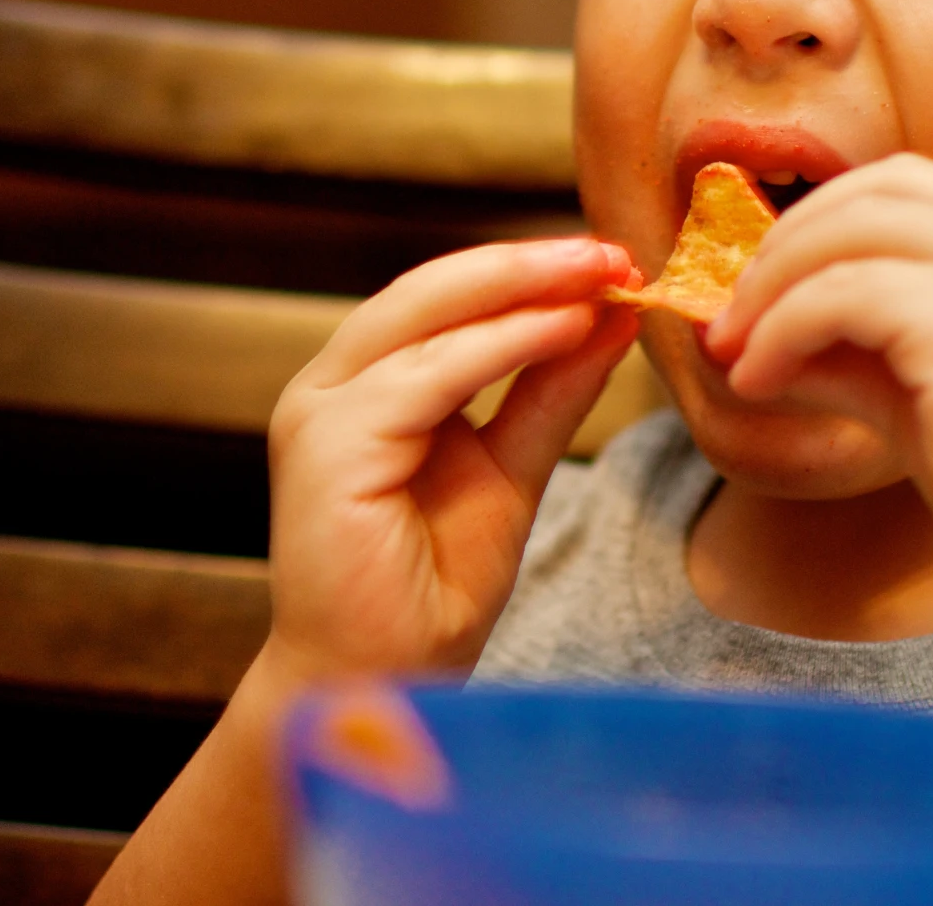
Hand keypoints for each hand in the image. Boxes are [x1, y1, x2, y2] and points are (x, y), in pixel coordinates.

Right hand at [259, 238, 638, 684]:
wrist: (387, 681)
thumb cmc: (433, 585)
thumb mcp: (511, 468)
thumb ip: (548, 392)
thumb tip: (609, 314)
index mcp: (365, 386)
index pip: (445, 300)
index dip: (527, 272)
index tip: (611, 258)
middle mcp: (331, 387)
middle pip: (431, 290)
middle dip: (528, 265)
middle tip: (612, 250)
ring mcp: (320, 413)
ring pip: (426, 317)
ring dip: (522, 290)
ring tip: (601, 277)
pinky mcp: (328, 448)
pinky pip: (427, 376)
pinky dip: (501, 344)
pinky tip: (564, 329)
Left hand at [702, 154, 932, 593]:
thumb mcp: (925, 396)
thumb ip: (850, 352)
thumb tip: (748, 337)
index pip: (912, 184)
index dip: (826, 216)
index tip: (771, 279)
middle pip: (876, 189)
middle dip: (787, 242)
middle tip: (732, 313)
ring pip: (849, 233)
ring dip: (770, 287)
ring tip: (733, 352)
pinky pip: (841, 295)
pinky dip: (781, 329)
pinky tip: (756, 380)